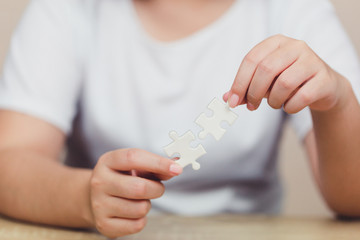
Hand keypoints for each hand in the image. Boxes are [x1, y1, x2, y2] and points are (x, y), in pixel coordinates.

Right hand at [89, 148, 181, 237]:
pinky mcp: (103, 225)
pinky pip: (137, 225)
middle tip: (157, 188)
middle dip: (157, 189)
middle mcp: (100, 182)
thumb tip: (176, 168)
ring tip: (139, 200)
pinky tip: (132, 212)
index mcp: (108, 161)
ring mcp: (99, 204)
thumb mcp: (134, 166)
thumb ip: (155, 166)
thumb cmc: (121, 178)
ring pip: (140, 208)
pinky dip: (141, 219)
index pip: (134, 157)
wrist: (93, 197)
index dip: (158, 162)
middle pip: (139, 187)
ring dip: (148, 204)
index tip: (177, 168)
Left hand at [224, 34, 348, 112]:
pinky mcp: (324, 78)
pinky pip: (302, 97)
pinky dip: (290, 107)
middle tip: (252, 106)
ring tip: (275, 104)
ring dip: (273, 101)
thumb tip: (226, 99)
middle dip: (254, 92)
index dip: (239, 82)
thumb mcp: (265, 82)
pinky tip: (290, 106)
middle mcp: (295, 46)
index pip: (251, 59)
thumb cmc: (287, 82)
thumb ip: (245, 89)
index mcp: (276, 42)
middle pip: (266, 69)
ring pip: (284, 83)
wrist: (323, 87)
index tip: (232, 102)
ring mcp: (312, 60)